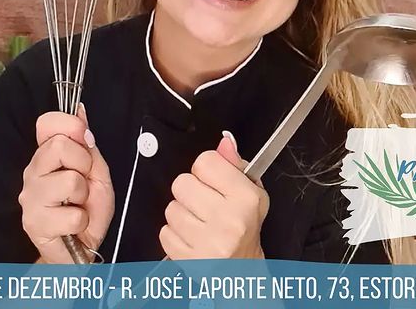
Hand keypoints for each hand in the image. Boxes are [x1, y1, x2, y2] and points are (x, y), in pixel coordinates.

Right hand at [19, 104, 114, 263]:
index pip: (46, 123)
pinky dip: (82, 220)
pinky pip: (72, 215)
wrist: (78, 250)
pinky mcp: (33, 223)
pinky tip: (73, 224)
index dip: (69, 124)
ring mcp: (30, 197)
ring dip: (83, 194)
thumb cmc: (88, 209)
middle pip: (58, 146)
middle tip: (83, 180)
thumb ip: (88, 145)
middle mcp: (33, 171)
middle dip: (83, 163)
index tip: (83, 136)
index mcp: (47, 155)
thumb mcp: (97, 172)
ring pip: (69, 180)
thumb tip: (80, 110)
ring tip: (77, 204)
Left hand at [160, 133, 268, 259]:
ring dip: (181, 213)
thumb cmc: (246, 230)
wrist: (243, 273)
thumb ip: (234, 165)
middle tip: (203, 202)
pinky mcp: (189, 260)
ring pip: (171, 208)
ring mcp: (207, 242)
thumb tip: (224, 142)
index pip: (205, 162)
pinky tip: (191, 236)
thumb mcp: (251, 193)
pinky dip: (174, 234)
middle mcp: (228, 220)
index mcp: (245, 199)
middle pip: (182, 182)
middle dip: (189, 190)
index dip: (205, 169)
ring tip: (198, 221)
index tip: (211, 179)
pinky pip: (164, 232)